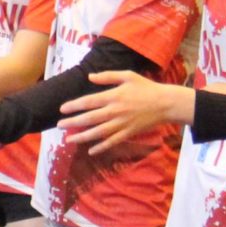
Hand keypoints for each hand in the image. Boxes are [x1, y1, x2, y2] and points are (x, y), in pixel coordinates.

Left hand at [58, 71, 194, 152]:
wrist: (165, 103)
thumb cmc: (146, 87)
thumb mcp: (127, 75)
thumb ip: (107, 76)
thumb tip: (90, 76)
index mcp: (113, 96)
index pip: (89, 102)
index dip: (74, 106)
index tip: (62, 109)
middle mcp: (115, 111)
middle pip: (90, 118)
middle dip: (73, 122)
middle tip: (59, 125)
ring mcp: (122, 124)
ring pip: (98, 132)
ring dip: (82, 137)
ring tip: (68, 140)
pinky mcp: (128, 132)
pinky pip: (112, 141)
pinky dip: (101, 147)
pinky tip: (91, 151)